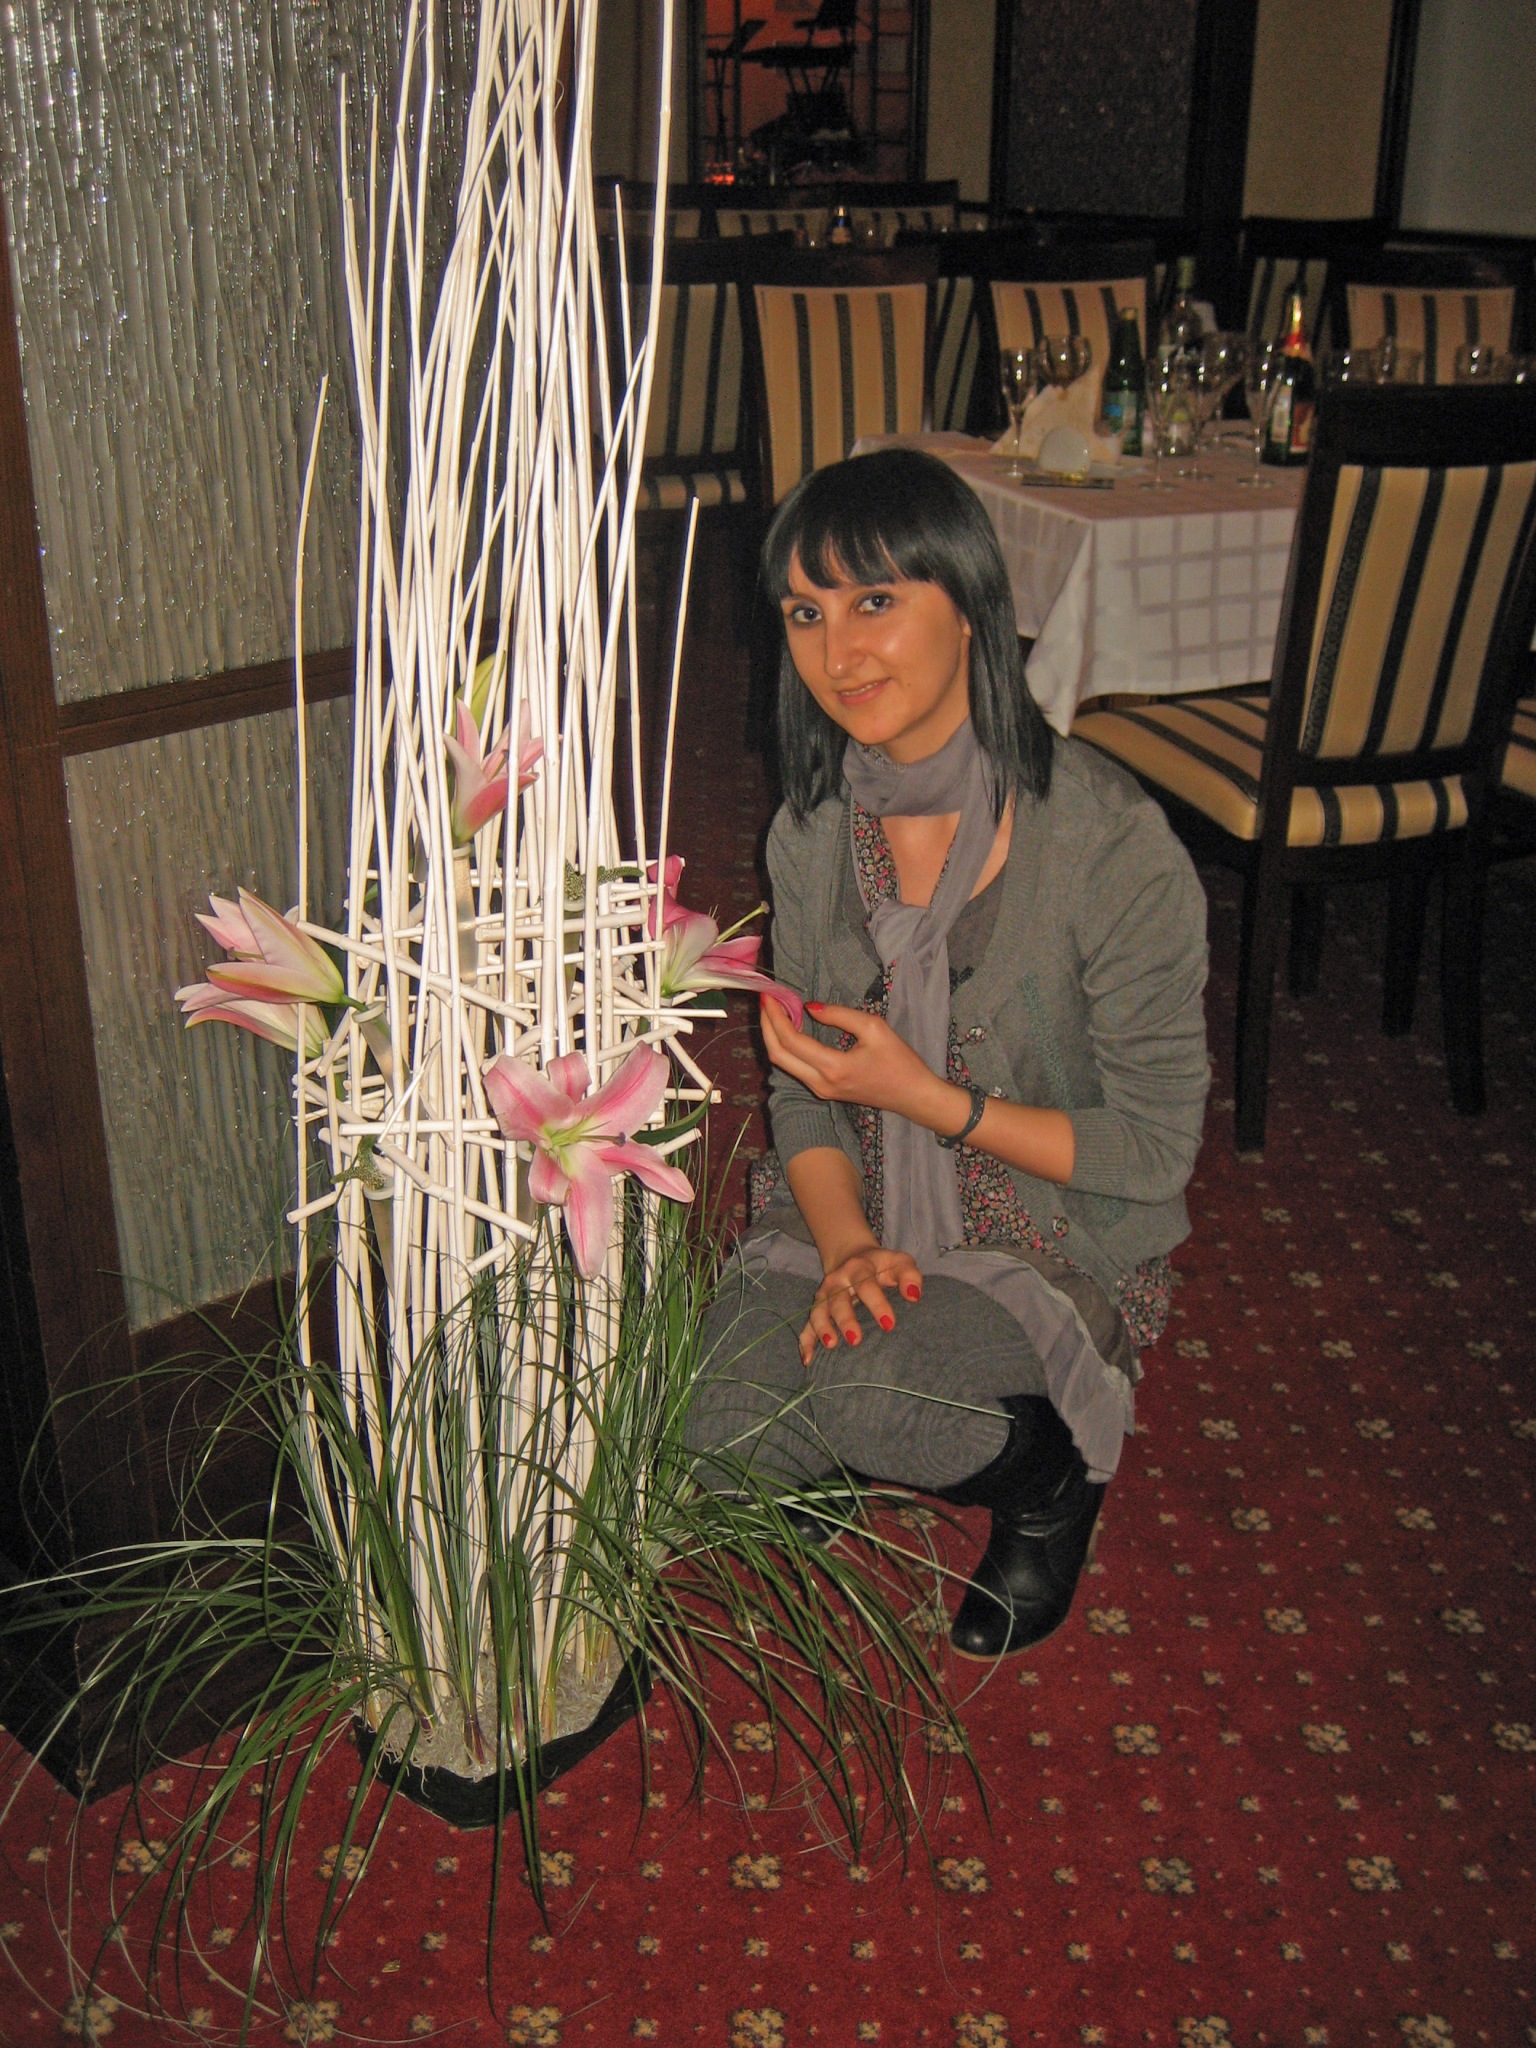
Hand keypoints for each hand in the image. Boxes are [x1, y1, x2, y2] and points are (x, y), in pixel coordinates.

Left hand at [760, 996, 956, 1126]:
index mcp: (833, 1068)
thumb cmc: (900, 1061)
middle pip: (778, 1055)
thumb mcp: (875, 1028)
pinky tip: (789, 1027)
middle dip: (767, 1025)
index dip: (776, 1016)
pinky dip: (787, 1046)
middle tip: (766, 1000)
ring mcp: (820, 1090)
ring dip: (774, 1036)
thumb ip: (840, 1015)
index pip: (791, 1040)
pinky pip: (795, 1067)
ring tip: (774, 1010)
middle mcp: (820, 1083)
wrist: (913, 1096)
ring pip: (784, 1063)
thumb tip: (810, 1007)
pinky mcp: (824, 1091)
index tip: (770, 994)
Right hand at [800, 1242, 923, 1366]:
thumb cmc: (883, 1267)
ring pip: (818, 1312)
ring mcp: (825, 1296)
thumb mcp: (899, 1262)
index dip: (877, 1304)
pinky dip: (806, 1342)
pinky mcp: (818, 1309)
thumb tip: (914, 1295)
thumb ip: (909, 1275)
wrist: (854, 1257)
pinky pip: (807, 1326)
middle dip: (846, 1320)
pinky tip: (808, 1360)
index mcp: (859, 1268)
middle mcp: (838, 1281)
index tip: (889, 1324)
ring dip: (823, 1329)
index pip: (867, 1285)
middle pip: (839, 1300)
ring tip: (831, 1346)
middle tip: (856, 1340)